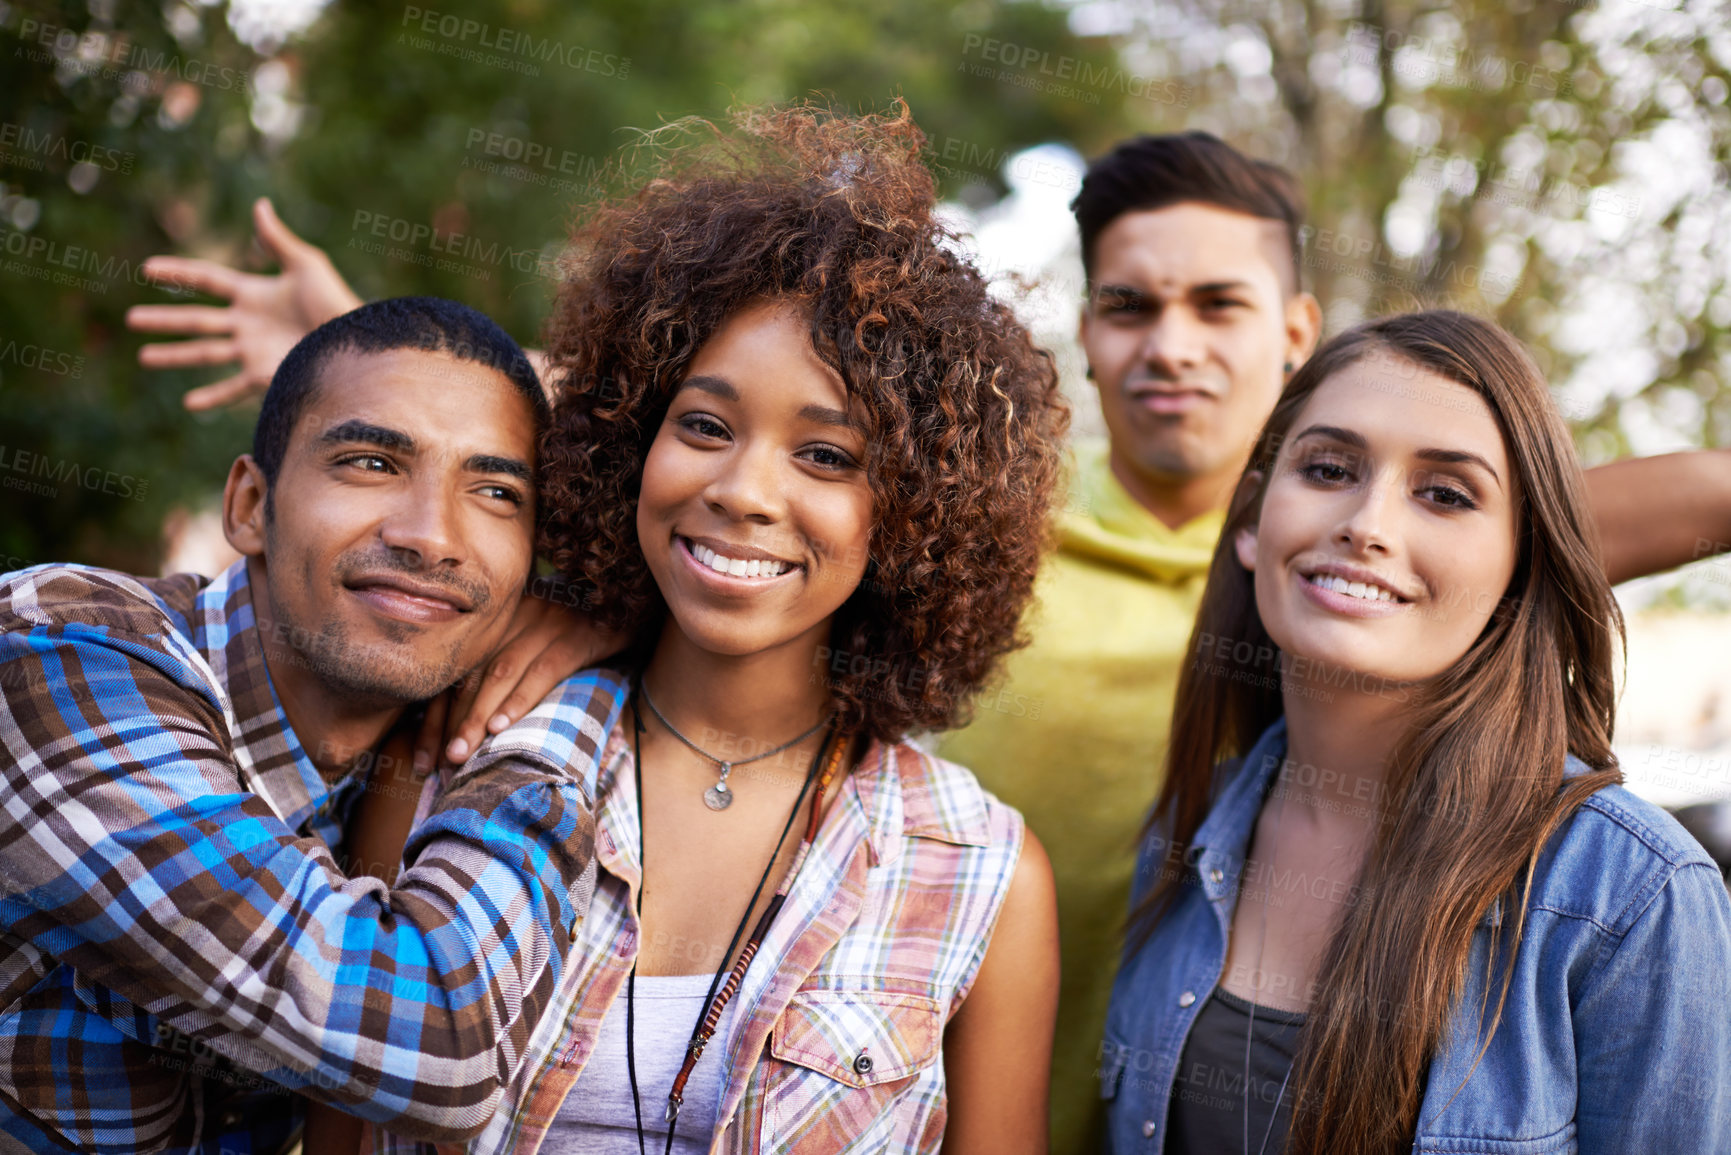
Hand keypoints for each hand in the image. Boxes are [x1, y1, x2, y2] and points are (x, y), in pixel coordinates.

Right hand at [126, 197, 363, 410]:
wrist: (355, 342)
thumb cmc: (336, 302)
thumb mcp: (306, 266)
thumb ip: (277, 240)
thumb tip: (260, 205)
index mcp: (254, 293)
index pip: (207, 279)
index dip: (178, 272)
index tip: (146, 269)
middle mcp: (248, 323)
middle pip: (197, 319)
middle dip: (164, 319)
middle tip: (130, 319)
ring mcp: (254, 351)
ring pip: (204, 352)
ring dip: (174, 355)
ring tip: (144, 357)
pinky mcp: (265, 376)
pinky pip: (232, 388)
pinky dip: (211, 396)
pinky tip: (188, 402)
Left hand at [420, 591, 627, 769]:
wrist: (628, 602)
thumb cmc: (576, 633)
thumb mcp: (534, 643)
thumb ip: (503, 670)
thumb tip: (472, 729)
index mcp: (496, 623)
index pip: (454, 675)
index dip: (434, 717)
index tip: (424, 758)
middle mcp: (513, 619)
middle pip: (470, 675)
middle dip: (450, 723)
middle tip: (436, 764)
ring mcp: (545, 625)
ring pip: (500, 674)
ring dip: (478, 717)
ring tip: (461, 753)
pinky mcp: (576, 638)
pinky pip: (543, 671)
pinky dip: (520, 700)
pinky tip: (503, 727)